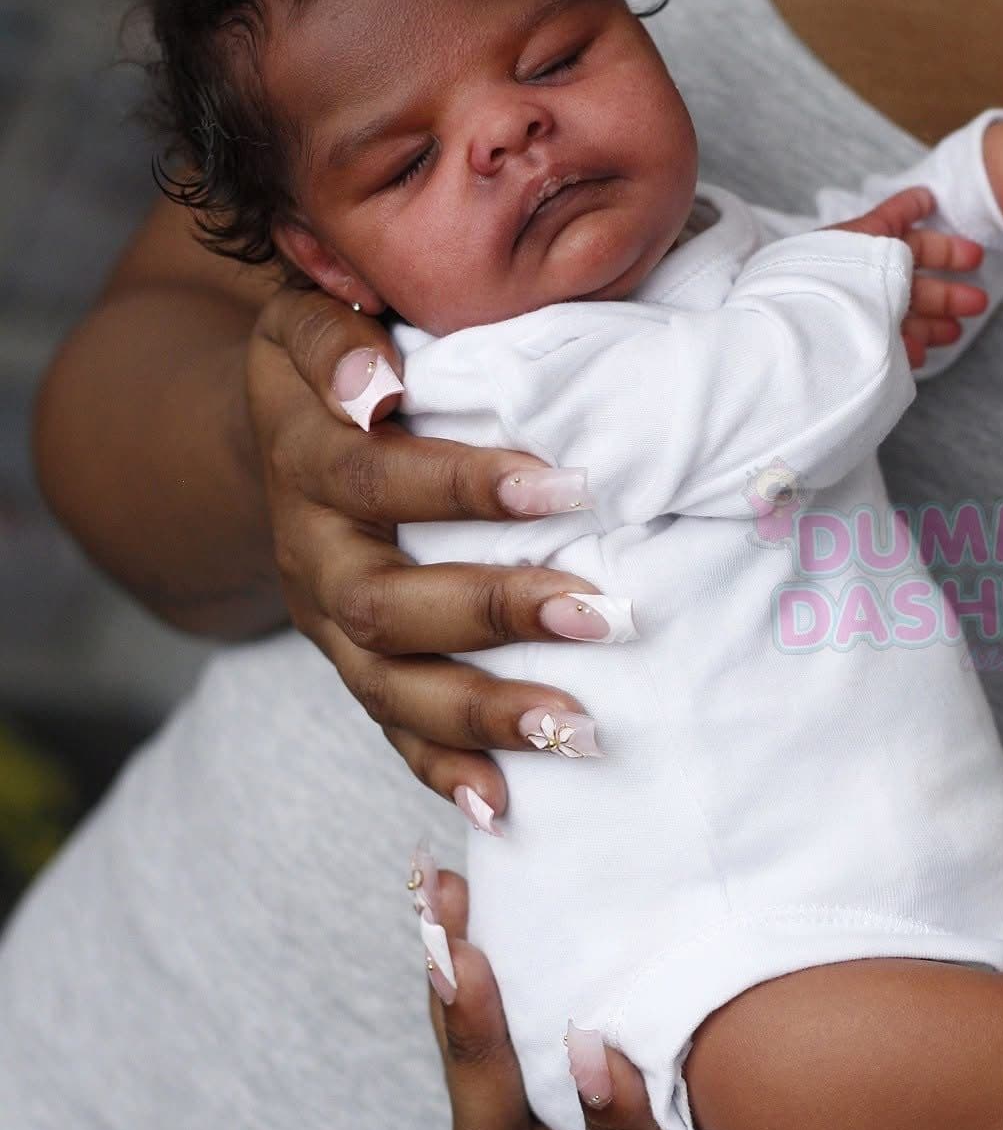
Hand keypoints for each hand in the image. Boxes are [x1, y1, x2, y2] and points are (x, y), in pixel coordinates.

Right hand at [245, 283, 613, 818]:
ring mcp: (330, 627)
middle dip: (494, 611)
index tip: (564, 485)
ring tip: (576, 728)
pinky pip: (391, 733)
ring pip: (390, 687)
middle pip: (385, 604)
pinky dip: (442, 773)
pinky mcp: (356, 669)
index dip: (461, 486)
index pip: (374, 480)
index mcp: (303, 463)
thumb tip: (376, 384)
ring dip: (482, 712)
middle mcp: (311, 557)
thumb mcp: (305, 320)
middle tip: (602, 613)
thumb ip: (332, 337)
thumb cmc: (328, 366)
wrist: (274, 435)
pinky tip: (504, 808)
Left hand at [421, 862, 938, 1129]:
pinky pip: (495, 1032)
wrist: (875, 1097)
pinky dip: (473, 966)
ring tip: (440, 901)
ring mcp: (582, 1126)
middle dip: (474, 1051)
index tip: (598, 1045)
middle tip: (461, 953)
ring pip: (484, 1090)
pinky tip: (462, 890)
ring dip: (454, 997)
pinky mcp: (568, 1068)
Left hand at [829, 185, 988, 370]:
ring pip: (901, 318)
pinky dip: (905, 349)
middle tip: (979, 300)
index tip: (932, 201)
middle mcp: (858, 279)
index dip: (914, 211)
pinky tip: (921, 353)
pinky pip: (883, 347)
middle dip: (946, 291)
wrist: (800, 332)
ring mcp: (856, 315)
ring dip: (933, 322)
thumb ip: (893, 219)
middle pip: (908, 283)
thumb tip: (922, 198)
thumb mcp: (864, 239)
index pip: (891, 224)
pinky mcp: (853, 348)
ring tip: (956, 330)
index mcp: (858, 246)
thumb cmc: (832, 279)